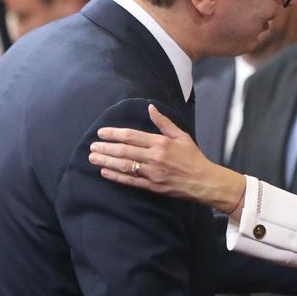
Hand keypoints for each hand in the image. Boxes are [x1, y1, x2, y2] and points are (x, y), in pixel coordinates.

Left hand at [89, 104, 244, 211]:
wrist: (204, 181)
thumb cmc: (193, 158)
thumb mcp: (181, 136)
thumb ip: (164, 123)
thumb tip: (151, 108)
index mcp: (161, 143)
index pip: (132, 136)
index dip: (114, 134)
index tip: (101, 133)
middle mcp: (155, 157)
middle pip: (124, 151)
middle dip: (105, 148)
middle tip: (92, 146)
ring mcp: (153, 173)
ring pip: (125, 166)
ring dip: (106, 162)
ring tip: (93, 158)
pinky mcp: (152, 187)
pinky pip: (131, 181)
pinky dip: (116, 177)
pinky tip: (105, 173)